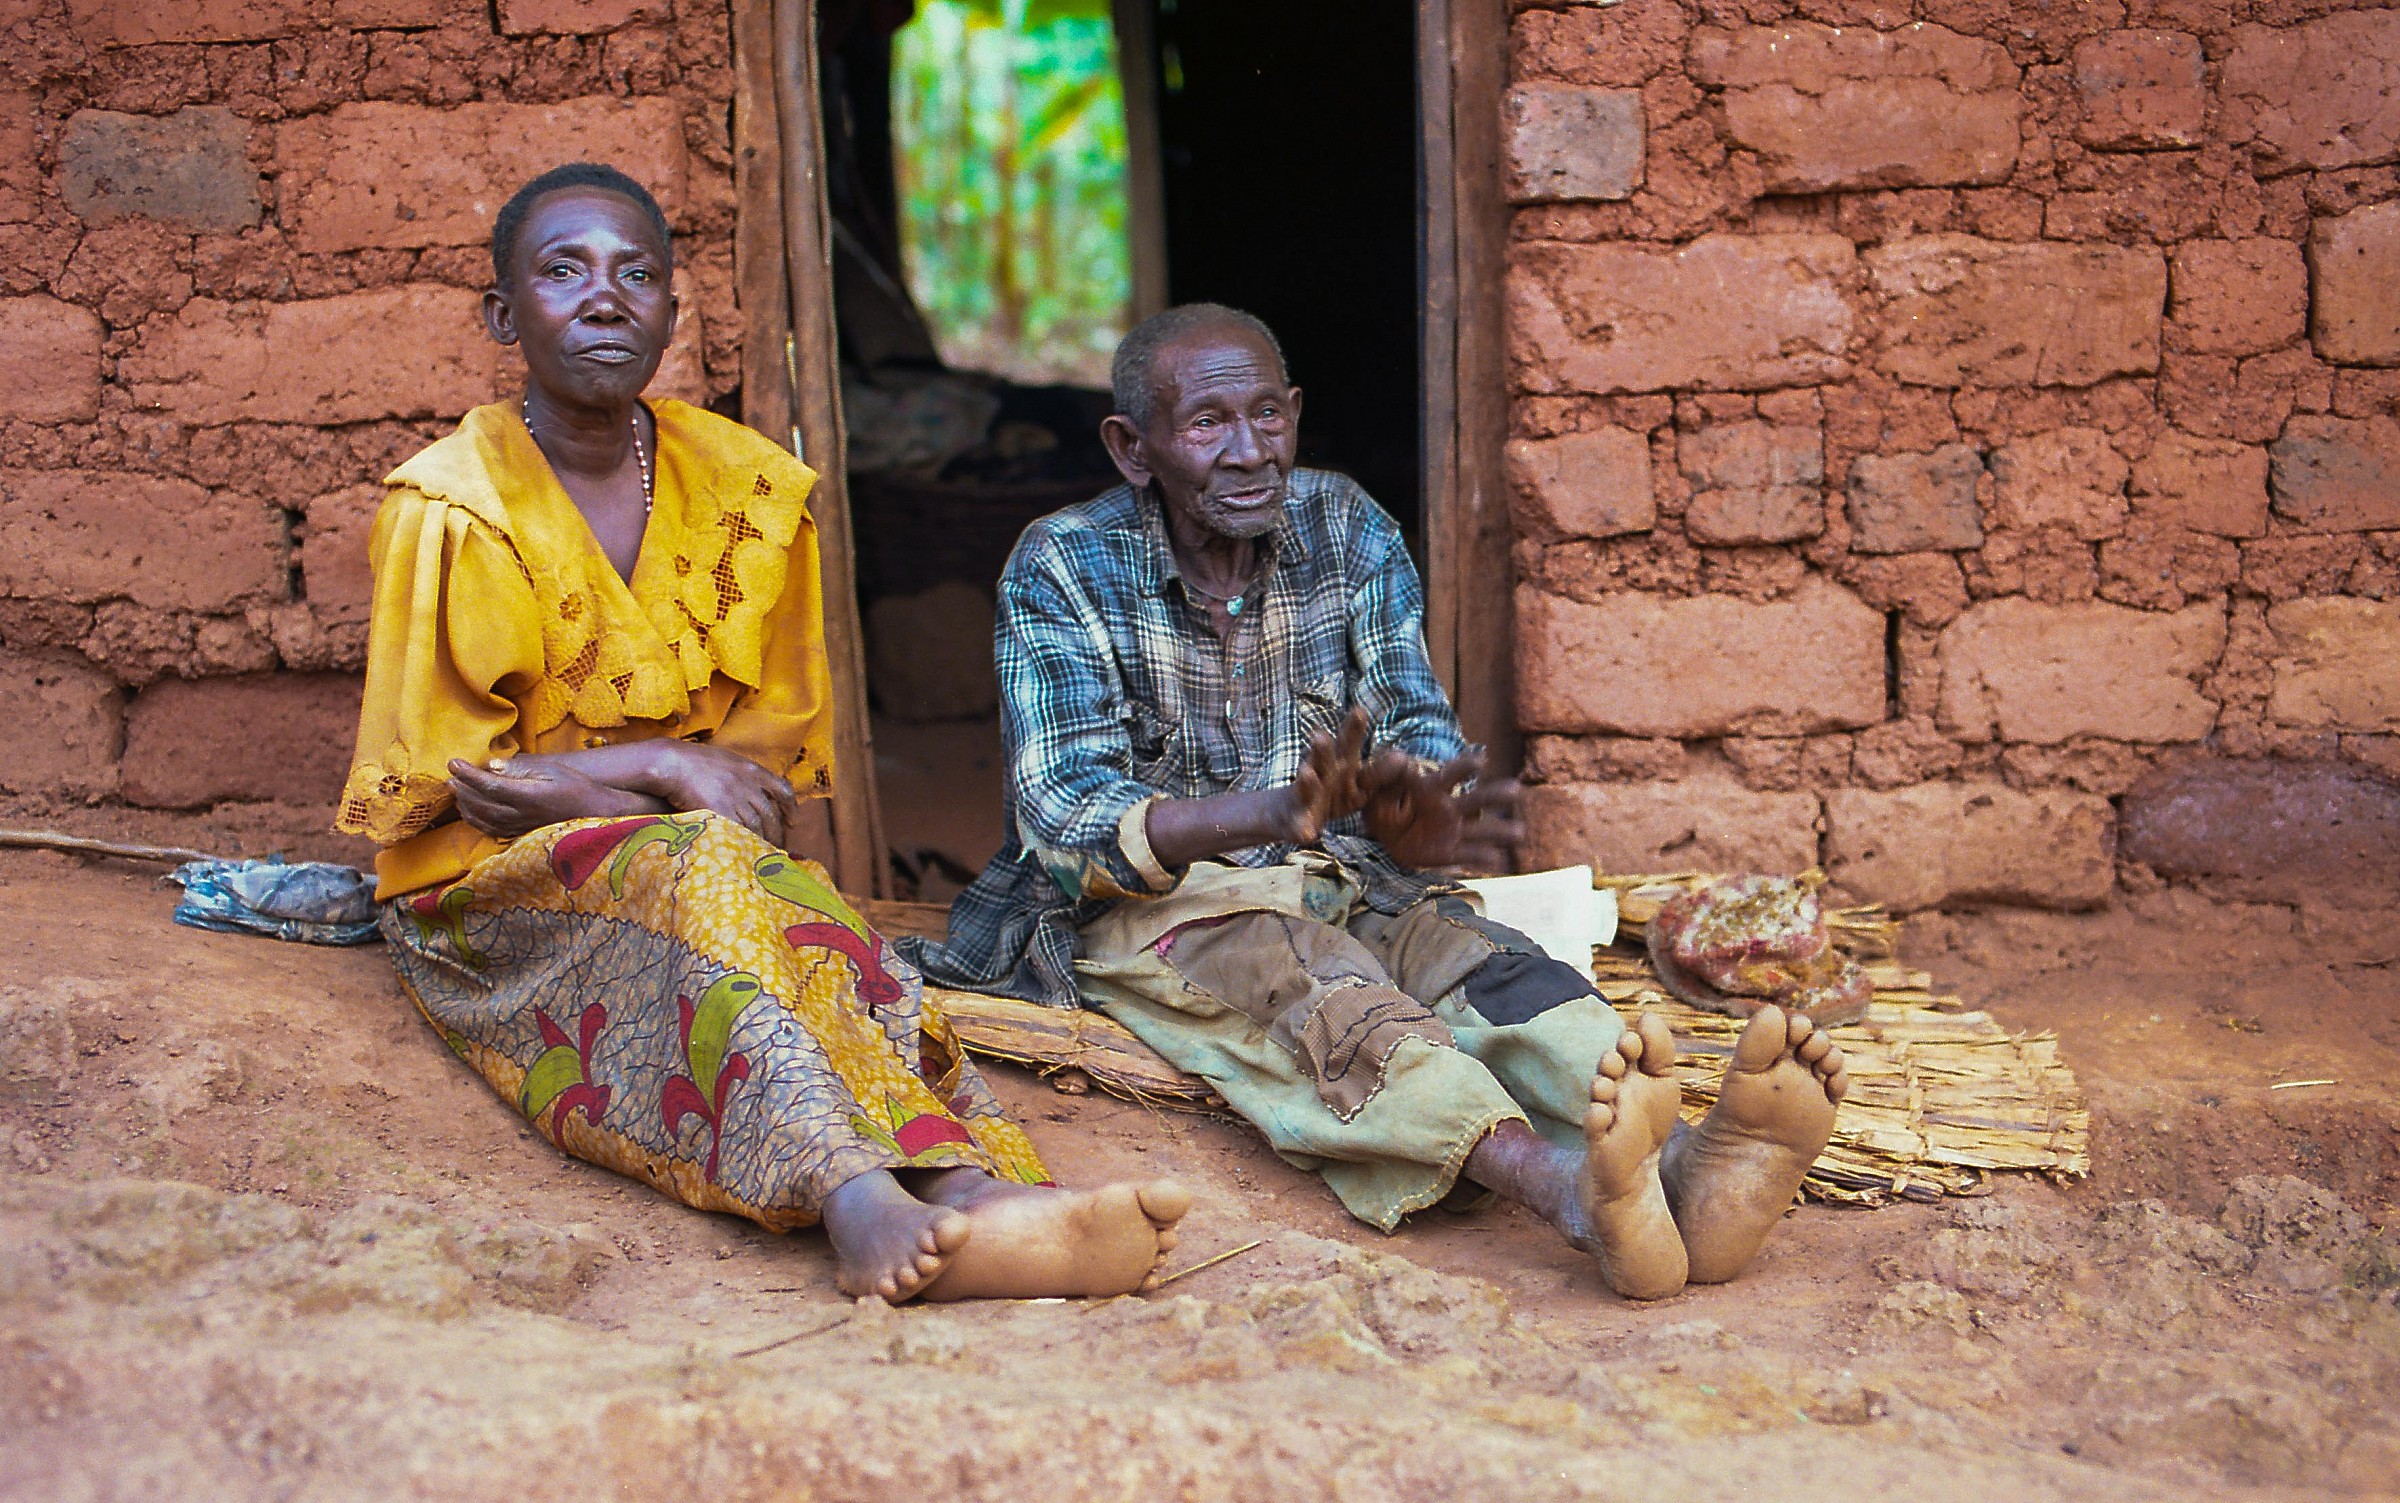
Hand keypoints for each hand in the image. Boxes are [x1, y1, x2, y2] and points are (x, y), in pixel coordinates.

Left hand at [448, 757, 657, 838]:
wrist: (594, 812)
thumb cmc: (575, 786)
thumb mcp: (552, 770)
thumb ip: (520, 769)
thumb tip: (492, 765)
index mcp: (528, 797)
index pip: (489, 785)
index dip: (468, 774)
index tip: (453, 762)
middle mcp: (520, 816)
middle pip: (480, 804)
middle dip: (461, 789)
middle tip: (449, 775)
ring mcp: (518, 828)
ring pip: (481, 819)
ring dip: (464, 804)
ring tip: (455, 790)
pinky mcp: (519, 835)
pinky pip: (489, 830)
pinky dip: (474, 819)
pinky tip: (469, 809)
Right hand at [640, 740, 802, 848]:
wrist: (672, 762)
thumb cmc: (694, 760)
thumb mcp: (727, 760)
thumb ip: (743, 774)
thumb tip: (754, 791)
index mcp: (752, 769)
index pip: (782, 789)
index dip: (791, 808)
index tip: (793, 821)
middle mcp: (748, 784)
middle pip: (770, 814)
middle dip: (776, 833)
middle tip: (777, 848)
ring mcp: (734, 797)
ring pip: (756, 826)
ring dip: (761, 842)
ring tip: (762, 854)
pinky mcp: (719, 811)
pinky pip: (736, 831)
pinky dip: (743, 843)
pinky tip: (744, 852)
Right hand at [1274, 705, 1370, 843]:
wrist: (1290, 813)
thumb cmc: (1332, 790)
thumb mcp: (1358, 780)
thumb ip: (1380, 769)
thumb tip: (1405, 757)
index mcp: (1340, 764)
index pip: (1348, 742)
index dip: (1353, 728)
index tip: (1359, 711)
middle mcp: (1321, 774)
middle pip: (1322, 758)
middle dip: (1322, 748)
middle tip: (1320, 736)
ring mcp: (1305, 797)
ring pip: (1306, 787)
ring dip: (1307, 781)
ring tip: (1307, 774)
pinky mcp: (1296, 821)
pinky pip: (1300, 826)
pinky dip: (1303, 829)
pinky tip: (1307, 834)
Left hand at [1358, 748, 1524, 872]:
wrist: (1382, 832)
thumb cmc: (1382, 800)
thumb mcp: (1375, 784)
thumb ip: (1384, 771)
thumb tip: (1400, 757)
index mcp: (1431, 787)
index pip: (1450, 775)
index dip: (1464, 766)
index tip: (1481, 761)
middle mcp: (1448, 807)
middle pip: (1475, 800)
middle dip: (1495, 796)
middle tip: (1516, 790)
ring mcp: (1452, 831)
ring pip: (1480, 830)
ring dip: (1500, 831)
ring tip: (1520, 833)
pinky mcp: (1450, 852)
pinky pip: (1468, 856)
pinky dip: (1483, 859)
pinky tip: (1499, 862)